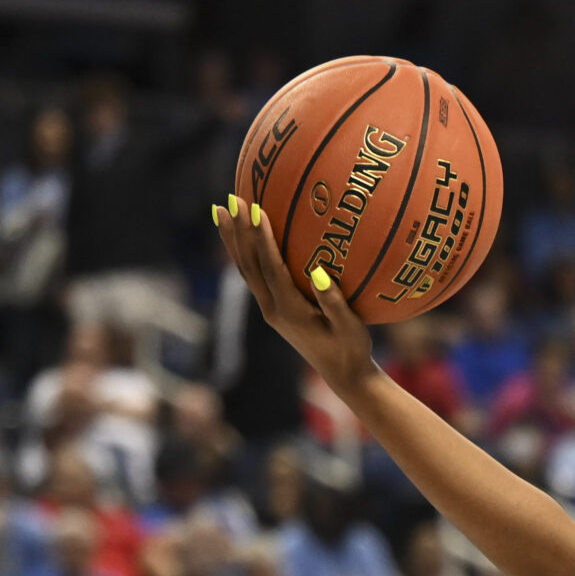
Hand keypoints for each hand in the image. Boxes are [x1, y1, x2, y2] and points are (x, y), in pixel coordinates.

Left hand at [213, 196, 381, 397]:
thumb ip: (336, 303)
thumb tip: (321, 273)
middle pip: (248, 266)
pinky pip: (255, 275)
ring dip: (233, 241)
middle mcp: (273, 309)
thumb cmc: (353, 350)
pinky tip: (245, 235)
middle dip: (238, 233)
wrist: (343, 375)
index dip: (261, 238)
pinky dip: (245, 253)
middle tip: (229, 200)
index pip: (270, 267)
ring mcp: (270, 309)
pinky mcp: (274, 309)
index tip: (256, 210)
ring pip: (245, 270)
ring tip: (222, 211)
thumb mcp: (351, 329)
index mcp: (290, 310)